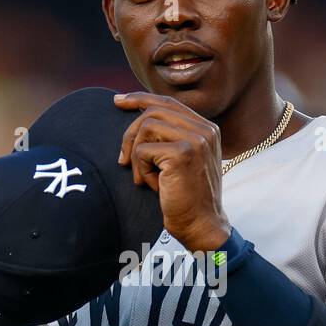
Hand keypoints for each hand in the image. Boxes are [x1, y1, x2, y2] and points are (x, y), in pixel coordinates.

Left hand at [114, 92, 230, 252]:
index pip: (168, 103)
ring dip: (136, 156)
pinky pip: (142, 150)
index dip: (140, 99)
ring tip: (144, 178)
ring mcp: (195, 140)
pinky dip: (140, 170)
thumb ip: (172, 138)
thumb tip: (139, 117)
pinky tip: (153, 186)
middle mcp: (205, 130)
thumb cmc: (188, 199)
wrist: (202, 226)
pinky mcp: (181, 154)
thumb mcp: (184, 162)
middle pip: (153, 111)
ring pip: (146, 127)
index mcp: (207, 129)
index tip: (118, 101)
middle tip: (122, 158)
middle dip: (130, 132)